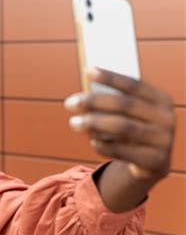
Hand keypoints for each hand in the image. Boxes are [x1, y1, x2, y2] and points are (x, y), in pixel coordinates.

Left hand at [64, 67, 175, 181]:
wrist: (151, 163)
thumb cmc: (132, 129)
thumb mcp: (130, 114)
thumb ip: (113, 102)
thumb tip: (82, 96)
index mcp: (160, 100)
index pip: (133, 84)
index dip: (110, 77)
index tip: (87, 70)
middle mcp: (165, 118)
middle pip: (125, 105)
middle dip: (94, 102)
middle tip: (69, 103)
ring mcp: (163, 140)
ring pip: (123, 127)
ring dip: (94, 123)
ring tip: (73, 122)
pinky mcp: (155, 161)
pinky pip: (123, 151)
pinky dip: (105, 146)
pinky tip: (93, 142)